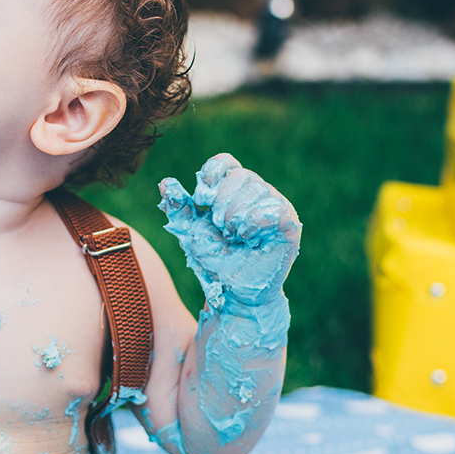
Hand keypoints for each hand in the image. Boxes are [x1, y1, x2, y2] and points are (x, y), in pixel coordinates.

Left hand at [159, 154, 300, 307]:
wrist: (232, 291)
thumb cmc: (214, 260)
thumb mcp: (191, 231)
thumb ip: (180, 207)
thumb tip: (165, 182)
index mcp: (234, 189)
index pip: (226, 162)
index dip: (212, 173)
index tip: (202, 199)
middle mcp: (257, 193)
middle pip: (240, 175)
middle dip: (222, 202)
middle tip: (219, 228)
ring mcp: (275, 206)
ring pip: (257, 189)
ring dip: (236, 216)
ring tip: (233, 238)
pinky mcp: (289, 224)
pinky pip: (274, 208)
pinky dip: (253, 223)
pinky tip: (248, 239)